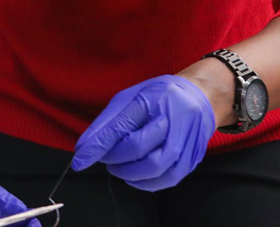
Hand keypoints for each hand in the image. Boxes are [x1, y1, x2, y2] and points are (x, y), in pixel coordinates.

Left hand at [71, 75, 215, 191]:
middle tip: (104, 158)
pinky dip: (146, 183)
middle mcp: (171, 120)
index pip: (120, 126)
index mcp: (151, 99)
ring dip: (128, 173)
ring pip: (154, 167)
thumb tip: (84, 148)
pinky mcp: (192, 157)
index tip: (79, 160)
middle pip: (137, 148)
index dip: (97, 146)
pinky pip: (168, 179)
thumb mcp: (130, 97)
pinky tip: (134, 177)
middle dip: (113, 158)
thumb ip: (107, 122)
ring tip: (117, 167)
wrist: (200, 97)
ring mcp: (185, 140)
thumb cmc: (158, 96)